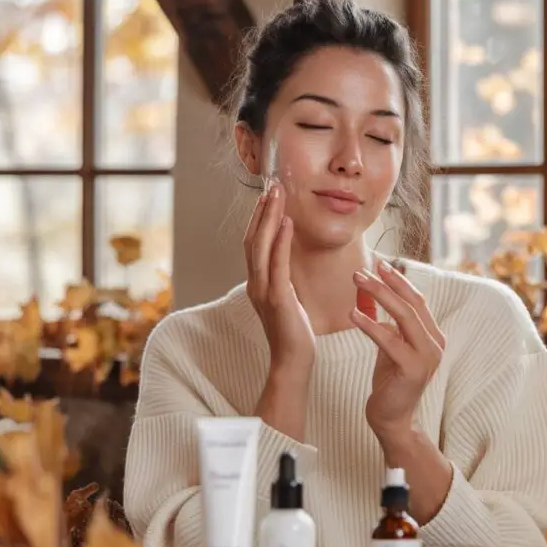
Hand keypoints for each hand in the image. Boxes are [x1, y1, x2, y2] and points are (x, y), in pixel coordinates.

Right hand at [244, 183, 315, 379]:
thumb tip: (286, 260)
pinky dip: (281, 241)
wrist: (292, 362)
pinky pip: (277, 264)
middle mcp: (255, 283)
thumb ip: (282, 279)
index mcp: (257, 282)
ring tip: (277, 194)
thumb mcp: (286, 299)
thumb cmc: (293, 332)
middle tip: (272, 184)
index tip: (268, 195)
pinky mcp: (277, 299)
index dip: (258, 217)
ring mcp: (264, 291)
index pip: (254, 243)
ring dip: (269, 218)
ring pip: (261, 246)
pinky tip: (286, 223)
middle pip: (253, 238)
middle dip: (262, 210)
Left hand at [352, 260, 444, 440]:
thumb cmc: (390, 381)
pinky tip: (352, 314)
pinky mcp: (413, 369)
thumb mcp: (387, 344)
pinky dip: (371, 324)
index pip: (417, 300)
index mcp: (432, 335)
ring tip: (357, 281)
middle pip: (412, 303)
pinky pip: (390, 340)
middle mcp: (435, 343)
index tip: (378, 264)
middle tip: (363, 269)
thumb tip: (365, 290)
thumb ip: (382, 318)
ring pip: (404, 316)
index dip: (398, 280)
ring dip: (379, 295)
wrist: (392, 418)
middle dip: (387, 283)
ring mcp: (427, 356)